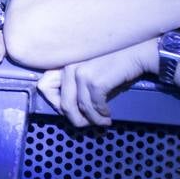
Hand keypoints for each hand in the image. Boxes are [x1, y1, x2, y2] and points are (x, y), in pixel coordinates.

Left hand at [36, 41, 152, 127]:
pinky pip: (94, 107)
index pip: (43, 86)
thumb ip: (76, 88)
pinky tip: (108, 115)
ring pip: (79, 109)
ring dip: (93, 121)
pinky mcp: (94, 81)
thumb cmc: (114, 67)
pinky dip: (102, 115)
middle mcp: (68, 67)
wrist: (136, 54)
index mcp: (64, 64)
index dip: (55, 104)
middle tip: (89, 124)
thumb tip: (71, 113)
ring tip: (103, 122)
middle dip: (76, 120)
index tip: (72, 110)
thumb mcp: (89, 74)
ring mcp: (80, 73)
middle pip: (62, 105)